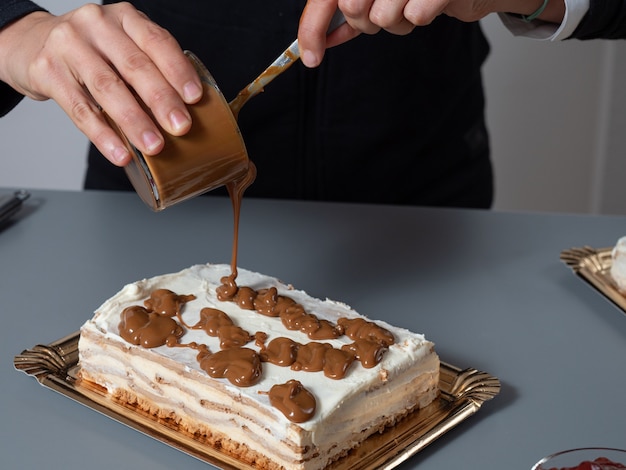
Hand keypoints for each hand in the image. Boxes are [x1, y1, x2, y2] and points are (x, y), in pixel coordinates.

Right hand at [0, 2, 202, 165]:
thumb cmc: (91, 51)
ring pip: (108, 88)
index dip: (178, 70)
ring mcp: (69, 46)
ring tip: (153, 145)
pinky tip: (120, 153)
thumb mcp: (122, 46)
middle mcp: (97, 25)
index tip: (195, 97)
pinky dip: (103, 135)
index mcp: (124, 18)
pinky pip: (81, 109)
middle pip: (134, 66)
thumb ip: (149, 68)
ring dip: (134, 121)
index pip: (156, 41)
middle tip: (181, 127)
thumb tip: (185, 111)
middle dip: (161, 100)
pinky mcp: (48, 72)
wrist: (30, 43)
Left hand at [298, 0, 563, 67]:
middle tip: (390, 11)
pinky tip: (432, 5)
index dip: (313, 27)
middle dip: (368, 22)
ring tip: (416, 4)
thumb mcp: (382, 1)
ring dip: (400, 22)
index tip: (311, 57)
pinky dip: (421, 16)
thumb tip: (315, 46)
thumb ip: (347, 19)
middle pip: (351, 7)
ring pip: (383, 16)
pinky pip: (415, 14)